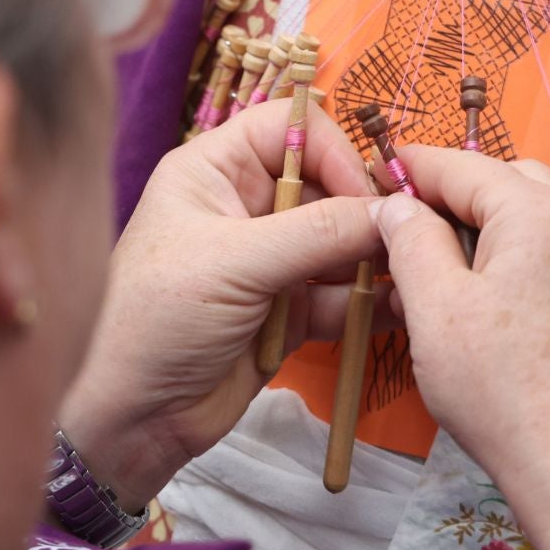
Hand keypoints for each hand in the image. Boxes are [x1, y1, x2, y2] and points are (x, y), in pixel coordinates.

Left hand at [58, 100, 395, 508]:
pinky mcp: (289, 311)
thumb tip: (391, 210)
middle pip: (327, 185)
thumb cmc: (155, 319)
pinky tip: (407, 309)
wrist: (131, 419)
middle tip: (408, 240)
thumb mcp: (233, 263)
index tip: (368, 194)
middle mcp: (244, 206)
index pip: (289, 130)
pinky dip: (373, 303)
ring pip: (342, 244)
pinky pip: (343, 296)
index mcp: (213, 170)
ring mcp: (269, 261)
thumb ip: (316, 233)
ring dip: (378, 260)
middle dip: (367, 212)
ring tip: (418, 277)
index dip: (335, 152)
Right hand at [378, 147, 549, 521]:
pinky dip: (523, 259)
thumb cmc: (504, 392)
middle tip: (406, 227)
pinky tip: (493, 304)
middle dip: (455, 195)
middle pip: (507, 182)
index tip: (376, 170)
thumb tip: (398, 204)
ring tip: (445, 273)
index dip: (412, 166)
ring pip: (538, 218)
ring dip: (490, 229)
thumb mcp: (436, 310)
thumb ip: (411, 240)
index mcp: (539, 212)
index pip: (462, 166)